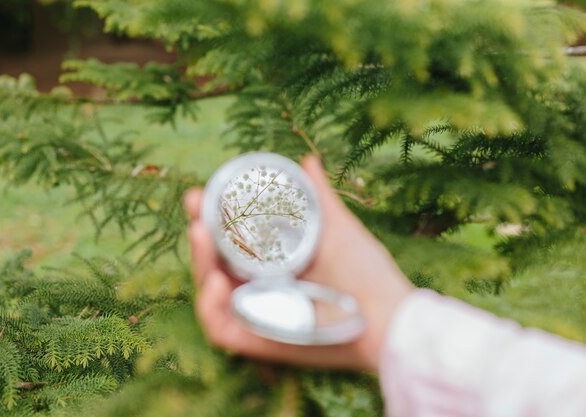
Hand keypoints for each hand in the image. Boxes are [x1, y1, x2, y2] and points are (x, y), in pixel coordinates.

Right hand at [184, 155, 412, 371]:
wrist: (390, 318)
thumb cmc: (367, 274)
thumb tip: (308, 161)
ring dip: (200, 262)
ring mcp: (257, 313)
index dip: (211, 216)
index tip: (202, 193)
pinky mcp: (258, 341)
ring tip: (201, 234)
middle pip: (215, 262)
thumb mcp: (338, 230)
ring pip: (211, 290)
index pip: (230, 239)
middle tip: (196, 205)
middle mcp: (259, 287)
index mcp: (272, 263)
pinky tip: (216, 282)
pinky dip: (210, 307)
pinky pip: (220, 328)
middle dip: (199, 233)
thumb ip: (319, 198)